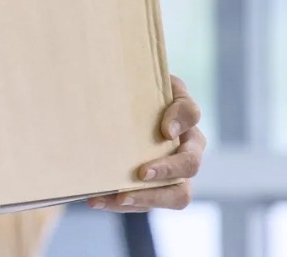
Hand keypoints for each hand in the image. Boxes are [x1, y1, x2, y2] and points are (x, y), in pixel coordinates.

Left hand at [88, 76, 204, 212]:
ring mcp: (173, 175)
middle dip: (168, 171)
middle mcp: (186, 149)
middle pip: (191, 166)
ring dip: (147, 197)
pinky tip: (95, 199)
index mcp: (184, 117)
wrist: (119, 115)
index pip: (191, 114)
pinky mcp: (152, 190)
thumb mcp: (144, 83)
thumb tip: (165, 127)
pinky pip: (143, 203)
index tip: (165, 129)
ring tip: (117, 197)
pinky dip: (118, 203)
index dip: (180, 120)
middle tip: (141, 173)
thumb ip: (152, 90)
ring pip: (176, 195)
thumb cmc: (136, 96)